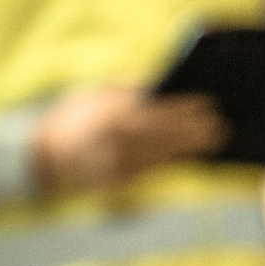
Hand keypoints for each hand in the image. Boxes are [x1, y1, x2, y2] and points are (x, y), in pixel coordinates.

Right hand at [31, 86, 225, 194]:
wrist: (44, 153)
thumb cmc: (78, 115)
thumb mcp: (99, 92)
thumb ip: (132, 89)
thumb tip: (168, 82)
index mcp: (107, 116)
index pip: (154, 112)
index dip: (183, 110)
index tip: (207, 104)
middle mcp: (111, 144)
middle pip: (162, 138)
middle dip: (193, 133)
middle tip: (221, 127)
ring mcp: (113, 166)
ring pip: (160, 156)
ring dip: (188, 149)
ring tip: (214, 140)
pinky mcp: (115, 183)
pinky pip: (150, 171)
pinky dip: (171, 161)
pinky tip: (189, 154)